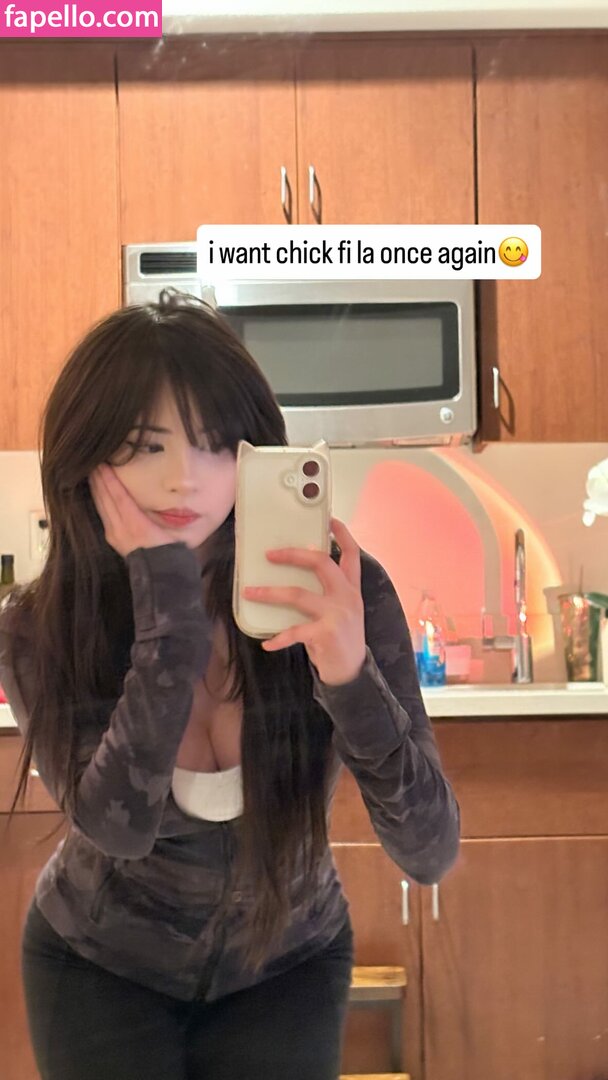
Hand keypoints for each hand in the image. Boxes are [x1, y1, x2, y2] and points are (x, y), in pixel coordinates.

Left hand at [89, 463, 174, 558]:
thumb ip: (162, 512)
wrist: (160, 573)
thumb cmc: (169, 548)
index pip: (119, 497)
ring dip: (96, 489)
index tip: (103, 464)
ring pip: (101, 506)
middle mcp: (121, 528)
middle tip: (92, 462)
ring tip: (92, 473)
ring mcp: (114, 533)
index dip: (110, 480)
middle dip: (99, 480)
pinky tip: (96, 493)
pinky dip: (98, 501)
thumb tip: (163, 492)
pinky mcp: (111, 538)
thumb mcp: (169, 527)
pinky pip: (102, 515)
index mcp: (136, 524)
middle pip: (106, 499)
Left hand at [242, 517, 366, 685]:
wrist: (352, 672)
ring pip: (299, 594)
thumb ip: (328, 590)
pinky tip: (267, 643)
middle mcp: (346, 596)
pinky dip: (279, 638)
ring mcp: (337, 614)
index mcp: (351, 588)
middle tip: (270, 554)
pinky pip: (295, 631)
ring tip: (250, 592)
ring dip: (270, 592)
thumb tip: (297, 571)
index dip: (342, 534)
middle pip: (321, 563)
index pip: (351, 554)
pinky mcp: (325, 634)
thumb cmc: (340, 636)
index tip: (330, 520)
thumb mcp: (342, 609)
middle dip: (294, 555)